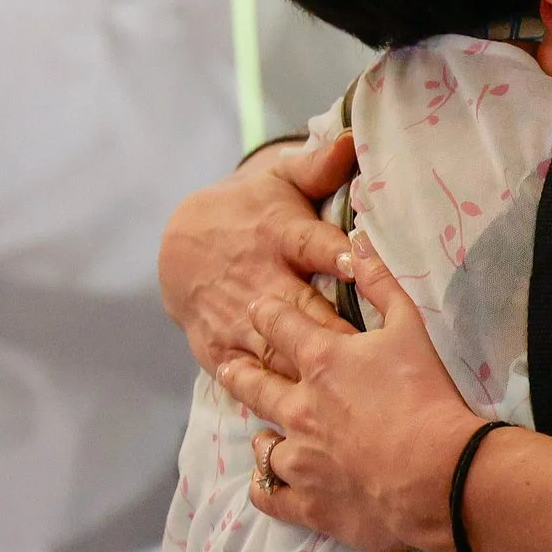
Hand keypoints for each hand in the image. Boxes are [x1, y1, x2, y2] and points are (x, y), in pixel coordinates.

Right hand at [160, 132, 359, 374]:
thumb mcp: (280, 182)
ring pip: (276, 349)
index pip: (311, 245)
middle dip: (333, 331)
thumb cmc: (251, 211)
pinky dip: (269, 393)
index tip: (358, 264)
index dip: (335, 255)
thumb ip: (320, 166)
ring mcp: (235, 318)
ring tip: (348, 392)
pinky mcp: (217, 348)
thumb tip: (355, 136)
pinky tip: (301, 415)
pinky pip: (246, 376)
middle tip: (370, 354)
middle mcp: (258, 279)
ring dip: (307, 370)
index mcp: (279, 236)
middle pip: (300, 309)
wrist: (180, 244)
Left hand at [219, 234, 481, 551]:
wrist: (441, 474)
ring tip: (264, 433)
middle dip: (239, 370)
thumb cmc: (428, 397)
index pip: (277, 325)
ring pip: (261, 443)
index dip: (266, 313)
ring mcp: (298, 457)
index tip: (258, 309)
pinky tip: (269, 480)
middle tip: (230, 365)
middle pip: (253, 383)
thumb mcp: (411, 329)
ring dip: (262, 433)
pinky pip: (268, 492)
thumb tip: (358, 244)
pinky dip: (266, 485)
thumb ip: (381, 285)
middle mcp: (298, 407)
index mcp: (321, 360)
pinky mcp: (306, 501)